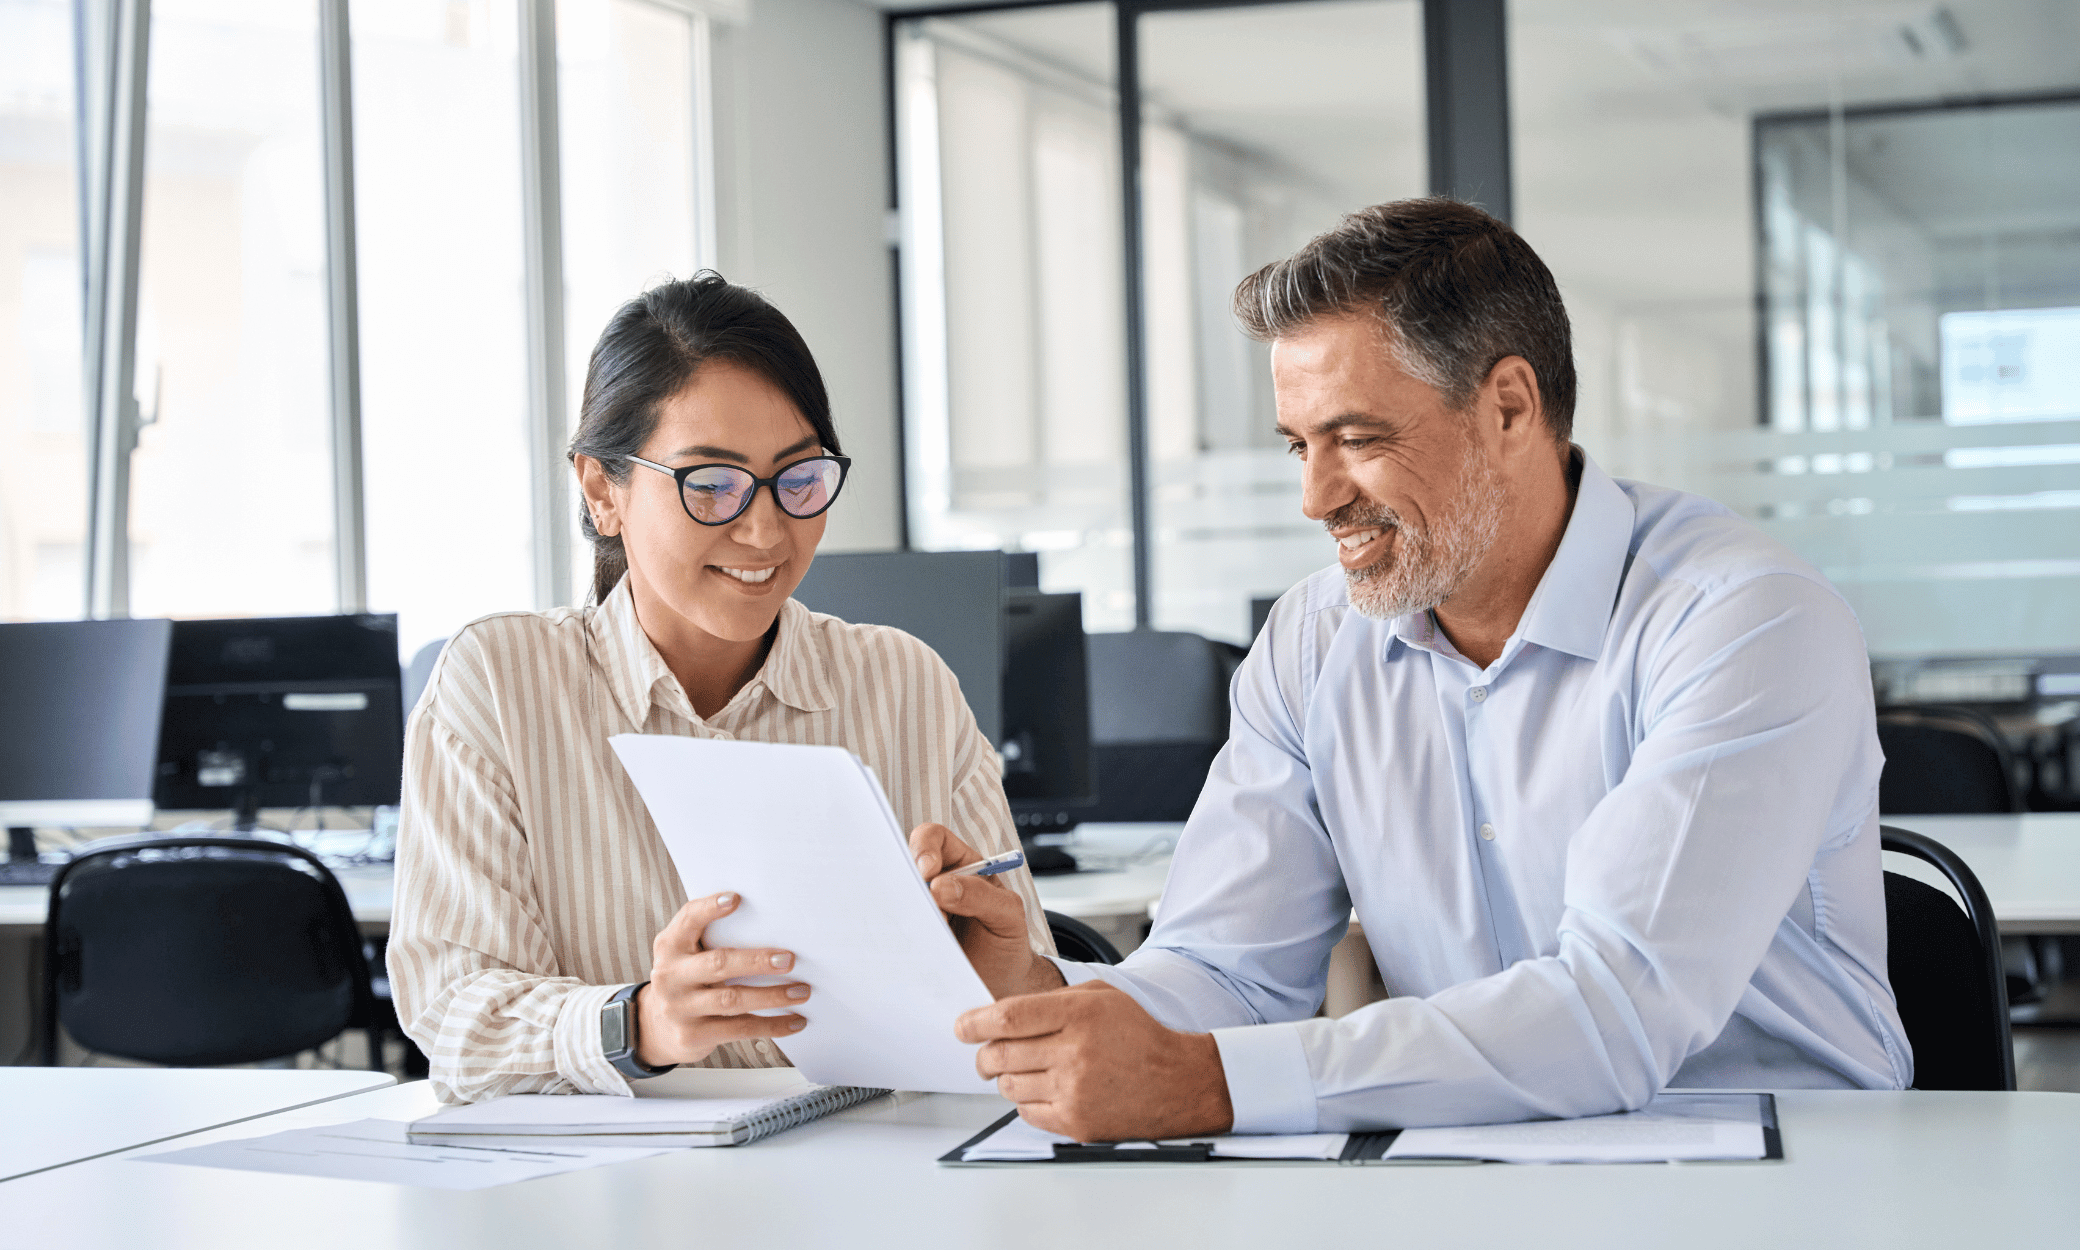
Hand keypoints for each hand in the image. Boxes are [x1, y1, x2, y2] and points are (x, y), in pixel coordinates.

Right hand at [636, 891, 810, 1067]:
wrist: (658, 1028)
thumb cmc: (687, 979)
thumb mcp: (687, 954)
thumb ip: (711, 936)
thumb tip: (770, 924)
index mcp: (671, 946)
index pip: (689, 919)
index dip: (710, 908)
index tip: (736, 899)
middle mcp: (670, 975)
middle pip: (718, 964)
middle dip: (757, 961)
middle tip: (789, 959)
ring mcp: (679, 1007)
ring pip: (733, 1000)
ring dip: (772, 996)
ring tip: (801, 991)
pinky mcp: (692, 1035)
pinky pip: (739, 1029)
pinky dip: (772, 1025)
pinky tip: (795, 1020)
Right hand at [909, 823, 1063, 999]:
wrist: (1001, 985)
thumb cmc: (1006, 941)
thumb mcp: (1008, 915)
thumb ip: (982, 896)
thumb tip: (941, 886)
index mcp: (962, 866)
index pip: (934, 839)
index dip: (925, 847)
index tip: (928, 871)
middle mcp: (935, 884)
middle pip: (905, 865)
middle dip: (907, 881)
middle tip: (921, 906)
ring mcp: (919, 911)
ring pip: (896, 897)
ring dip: (906, 912)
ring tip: (928, 933)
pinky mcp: (909, 937)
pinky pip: (894, 929)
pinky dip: (898, 935)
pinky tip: (916, 948)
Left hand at [956, 981, 1233, 1140]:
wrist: (1178, 1082)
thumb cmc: (1139, 1036)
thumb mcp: (1102, 997)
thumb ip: (1053, 999)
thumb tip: (1002, 1012)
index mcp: (1078, 1014)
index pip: (1008, 1017)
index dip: (975, 1023)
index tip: (962, 1027)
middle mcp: (1074, 1051)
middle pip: (999, 1054)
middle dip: (985, 1054)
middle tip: (988, 1054)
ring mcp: (1074, 1090)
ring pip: (1008, 1085)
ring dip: (1007, 1078)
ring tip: (1025, 1070)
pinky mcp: (1075, 1121)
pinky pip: (1026, 1112)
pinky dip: (1027, 1101)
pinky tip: (1045, 1090)